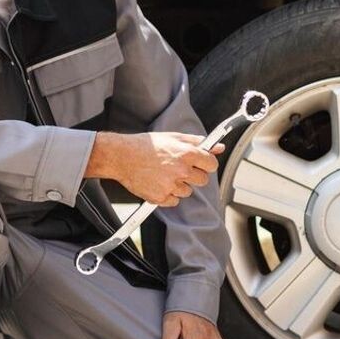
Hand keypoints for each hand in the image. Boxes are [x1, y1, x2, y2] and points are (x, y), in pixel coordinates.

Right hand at [88, 132, 224, 206]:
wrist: (122, 156)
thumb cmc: (146, 146)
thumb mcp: (174, 137)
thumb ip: (197, 142)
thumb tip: (218, 147)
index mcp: (186, 153)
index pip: (212, 164)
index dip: (206, 163)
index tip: (200, 162)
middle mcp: (181, 170)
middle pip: (202, 180)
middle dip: (194, 175)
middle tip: (179, 168)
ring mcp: (171, 185)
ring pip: (188, 192)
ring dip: (180, 185)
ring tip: (164, 174)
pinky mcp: (160, 197)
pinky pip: (174, 201)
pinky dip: (168, 195)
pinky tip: (158, 182)